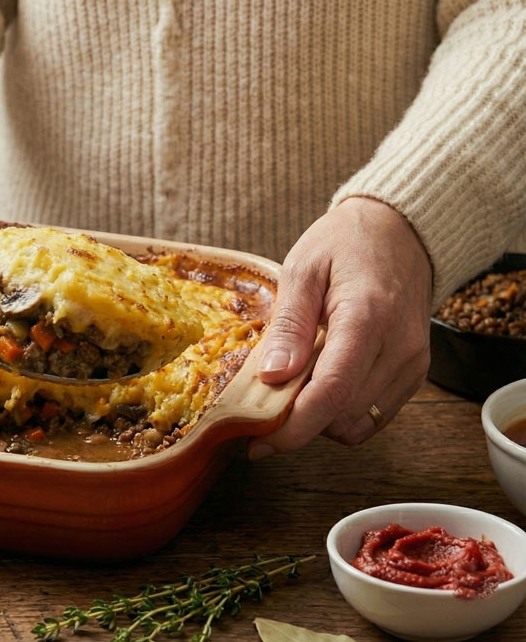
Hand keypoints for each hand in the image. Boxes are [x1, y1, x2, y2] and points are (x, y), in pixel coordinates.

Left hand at [248, 196, 432, 458]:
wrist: (400, 231)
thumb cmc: (346, 243)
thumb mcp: (303, 269)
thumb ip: (289, 325)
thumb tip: (273, 375)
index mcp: (367, 317)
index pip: (332, 392)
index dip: (293, 427)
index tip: (258, 441)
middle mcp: (398, 347)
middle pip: (342, 415)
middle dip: (297, 424)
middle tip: (260, 408)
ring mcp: (411, 363)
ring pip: (358, 424)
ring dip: (319, 421)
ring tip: (292, 389)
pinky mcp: (414, 373)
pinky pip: (374, 416)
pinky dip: (341, 414)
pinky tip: (319, 388)